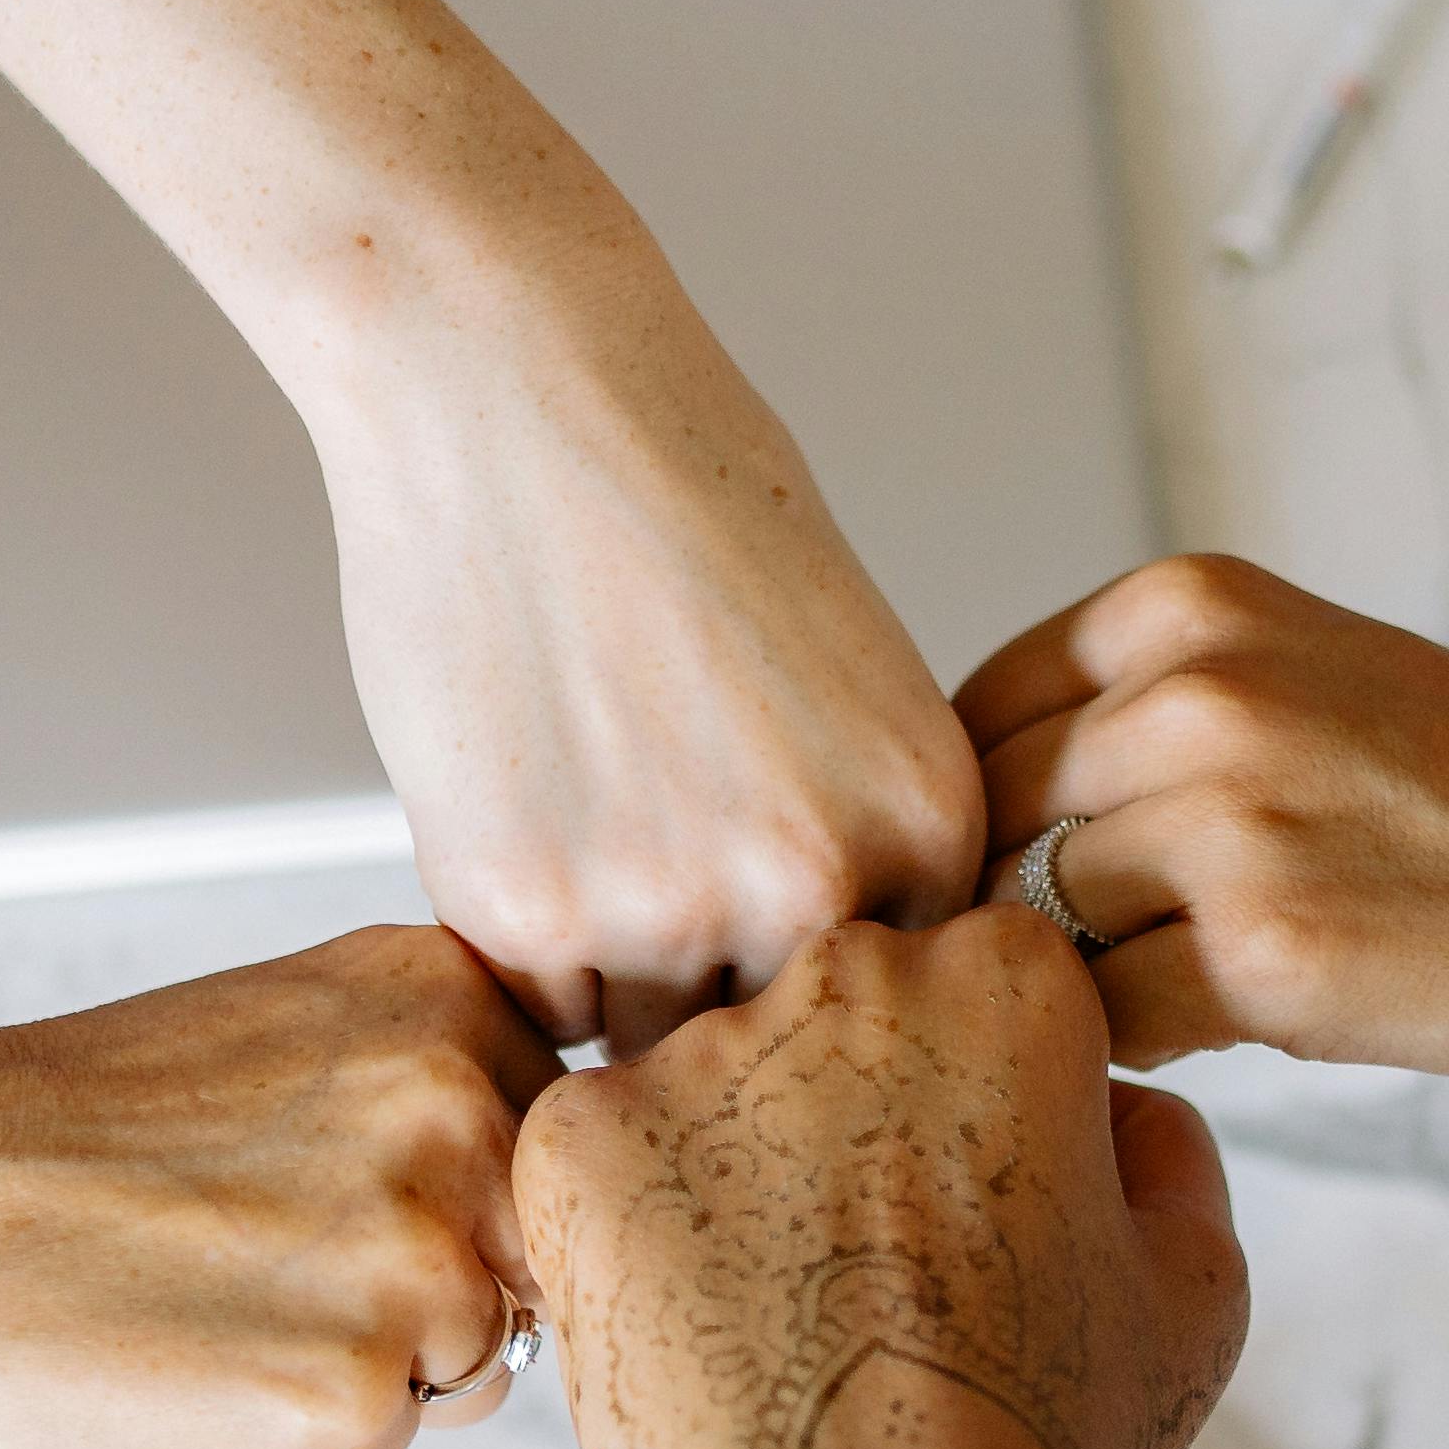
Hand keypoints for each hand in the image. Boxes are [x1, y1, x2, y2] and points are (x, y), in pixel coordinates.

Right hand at [0, 894, 560, 1448]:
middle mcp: (463, 1109)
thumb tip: (533, 1190)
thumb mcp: (277, 1034)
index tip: (335, 1192)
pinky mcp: (356, 1395)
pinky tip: (180, 1369)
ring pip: (473, 1360)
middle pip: (538, 1251)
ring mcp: (422, 1256)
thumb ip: (420, 1086)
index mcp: (440, 994)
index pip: (555, 1129)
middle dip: (428, 1282)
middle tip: (248, 1257)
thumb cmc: (36, 1132)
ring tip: (203, 1303)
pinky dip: (290, 1439)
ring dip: (364, 1365)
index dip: (454, 1185)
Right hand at [313, 306, 984, 1051]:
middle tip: (664, 879)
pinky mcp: (526, 913)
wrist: (522, 402)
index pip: (902, 1001)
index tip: (776, 940)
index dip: (825, 974)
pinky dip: (530, 947)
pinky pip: (542, 1010)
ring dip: (622, 979)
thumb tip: (839, 973)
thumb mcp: (852, 677)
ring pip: (654, 1046)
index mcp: (927, 823)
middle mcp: (818, 887)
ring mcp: (668, 913)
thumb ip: (860, 830)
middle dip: (727, 995)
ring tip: (596, 824)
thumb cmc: (680, 499)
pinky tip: (529, 816)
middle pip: (783, 1044)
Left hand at [516, 909, 1246, 1448]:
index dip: (984, 1097)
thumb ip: (1164, 1150)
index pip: (981, 976)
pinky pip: (599, 1151)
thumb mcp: (1194, 1282)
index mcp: (1006, 977)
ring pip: (714, 1081)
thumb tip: (1112, 1110)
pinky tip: (694, 1328)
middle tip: (876, 1274)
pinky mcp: (577, 1141)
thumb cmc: (1053, 1443)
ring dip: (739, 1168)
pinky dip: (630, 1229)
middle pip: (844, 1013)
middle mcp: (850, 973)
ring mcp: (700, 1051)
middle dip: (856, 1117)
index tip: (978, 1200)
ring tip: (781, 1322)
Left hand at [954, 555, 1448, 1080]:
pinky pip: (1109, 1024)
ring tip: (1174, 1006)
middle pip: (991, 834)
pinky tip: (1224, 1040)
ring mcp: (1225, 821)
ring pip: (1037, 932)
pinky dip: (1137, 1053)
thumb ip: (1151, 720)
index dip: (994, 826)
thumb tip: (982, 835)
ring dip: (1078, 990)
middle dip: (1015, 916)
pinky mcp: (1269, 953)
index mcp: (1184, 606)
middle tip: (1086, 976)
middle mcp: (1189, 692)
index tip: (1052, 885)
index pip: (976, 724)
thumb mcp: (1303, 678)